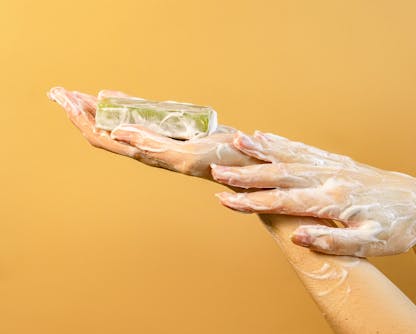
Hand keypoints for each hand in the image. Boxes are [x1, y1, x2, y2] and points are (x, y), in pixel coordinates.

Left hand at [48, 87, 258, 178]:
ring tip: (75, 94)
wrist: (237, 158)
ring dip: (94, 108)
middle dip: (79, 111)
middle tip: (60, 92)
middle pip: (102, 128)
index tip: (65, 100)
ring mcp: (153, 136)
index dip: (81, 119)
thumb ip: (151, 145)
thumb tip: (117, 130)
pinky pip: (138, 114)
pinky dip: (121, 104)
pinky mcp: (165, 128)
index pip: (102, 136)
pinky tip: (110, 96)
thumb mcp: (183, 154)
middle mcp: (143, 145)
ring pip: (116, 120)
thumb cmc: (215, 160)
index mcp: (144, 153)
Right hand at [212, 131, 415, 256]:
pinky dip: (283, 142)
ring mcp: (332, 166)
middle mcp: (329, 178)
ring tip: (237, 139)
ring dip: (263, 149)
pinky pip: (305, 148)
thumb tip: (298, 236)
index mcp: (334, 200)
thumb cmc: (397, 228)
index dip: (252, 201)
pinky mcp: (336, 161)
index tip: (224, 199)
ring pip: (291, 155)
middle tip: (217, 169)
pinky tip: (267, 136)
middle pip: (281, 173)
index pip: (284, 201)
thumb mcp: (371, 244)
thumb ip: (334, 240)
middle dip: (247, 172)